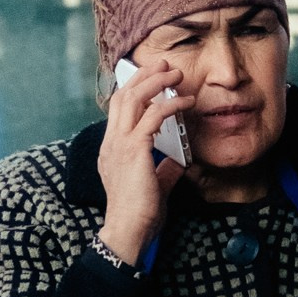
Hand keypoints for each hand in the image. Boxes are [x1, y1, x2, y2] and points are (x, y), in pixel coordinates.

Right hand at [96, 60, 193, 264]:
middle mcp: (111, 142)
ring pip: (134, 98)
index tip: (152, 79)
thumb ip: (163, 170)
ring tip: (175, 74)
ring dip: (156, 81)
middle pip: (123, 95)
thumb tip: (177, 161)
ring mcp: (119, 143)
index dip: (134, 89)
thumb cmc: (139, 214)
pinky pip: (154, 115)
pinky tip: (186, 102)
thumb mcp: (153, 186)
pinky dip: (171, 104)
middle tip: (163, 65)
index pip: (118, 109)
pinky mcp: (134, 148)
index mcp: (111, 149)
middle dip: (143, 76)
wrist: (128, 230)